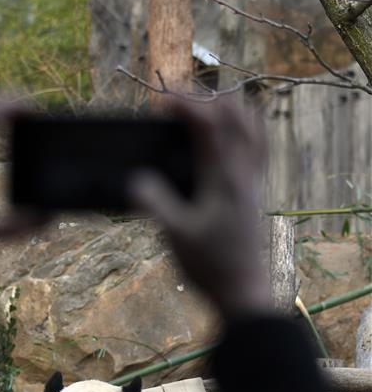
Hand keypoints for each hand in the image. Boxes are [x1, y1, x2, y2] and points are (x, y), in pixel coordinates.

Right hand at [129, 99, 271, 320]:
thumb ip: (154, 202)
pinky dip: (240, 133)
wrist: (242, 291)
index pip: (210, 123)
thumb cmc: (210, 265)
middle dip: (206, 100)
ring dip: (228, 113)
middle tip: (178, 108)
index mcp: (224, 177)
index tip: (160, 103)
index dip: (185, 104)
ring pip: (252, 127)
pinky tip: (221, 145)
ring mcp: (253, 181)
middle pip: (237, 114)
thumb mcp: (174, 235)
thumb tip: (135, 179)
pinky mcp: (254, 193)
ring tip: (201, 117)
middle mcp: (244, 172)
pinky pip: (256, 148)